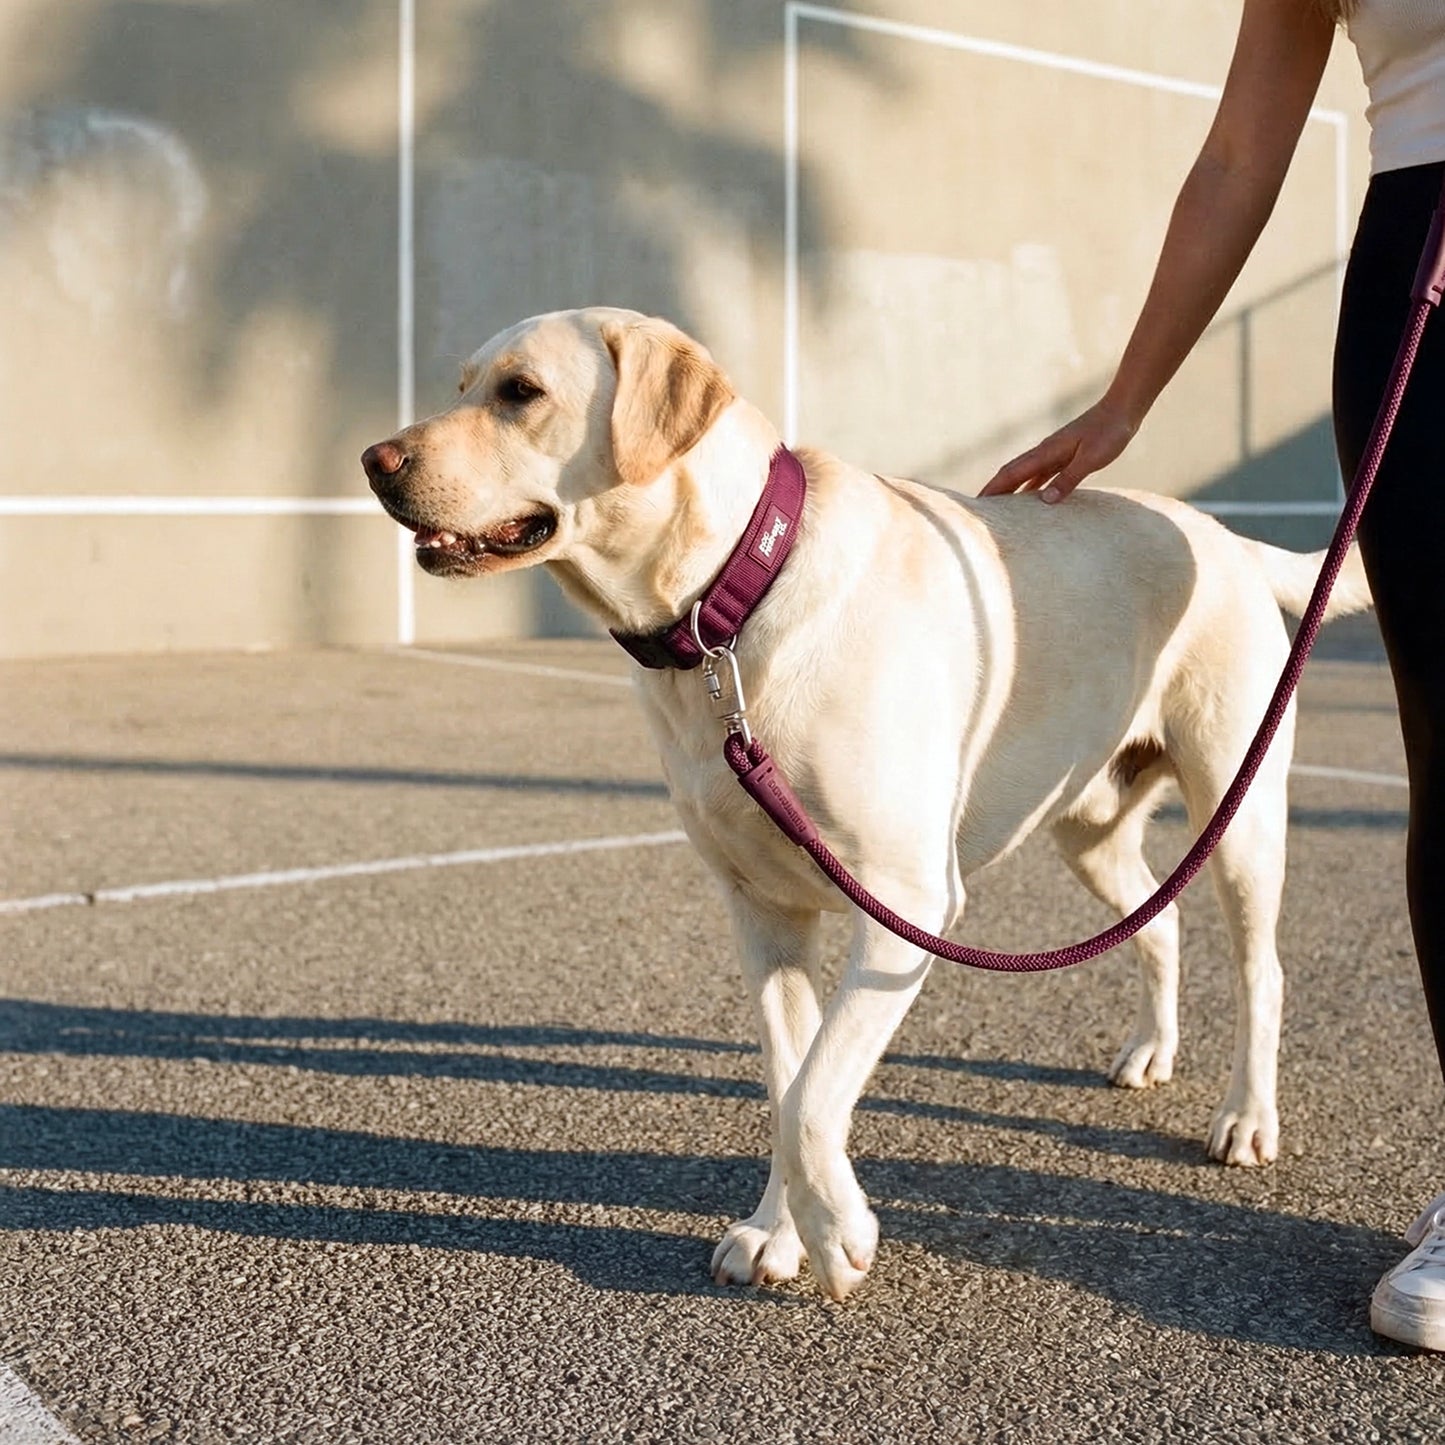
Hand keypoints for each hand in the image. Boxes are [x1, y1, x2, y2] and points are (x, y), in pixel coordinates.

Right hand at [979, 399, 1136, 502]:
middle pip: (1011, 474)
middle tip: (979, 510)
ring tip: (999, 509)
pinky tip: (1029, 500)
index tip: (977, 504)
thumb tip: (1045, 501)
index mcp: (1046, 452)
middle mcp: (1044, 453)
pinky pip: (1040, 475)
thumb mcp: (1091, 458)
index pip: (1012, 473)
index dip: (993, 489)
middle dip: (994, 491)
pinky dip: (1029, 487)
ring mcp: (1053, 454)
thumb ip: (1068, 479)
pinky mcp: (1064, 456)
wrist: (1121, 410)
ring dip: (1010, 490)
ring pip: (1024, 475)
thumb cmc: (1109, 432)